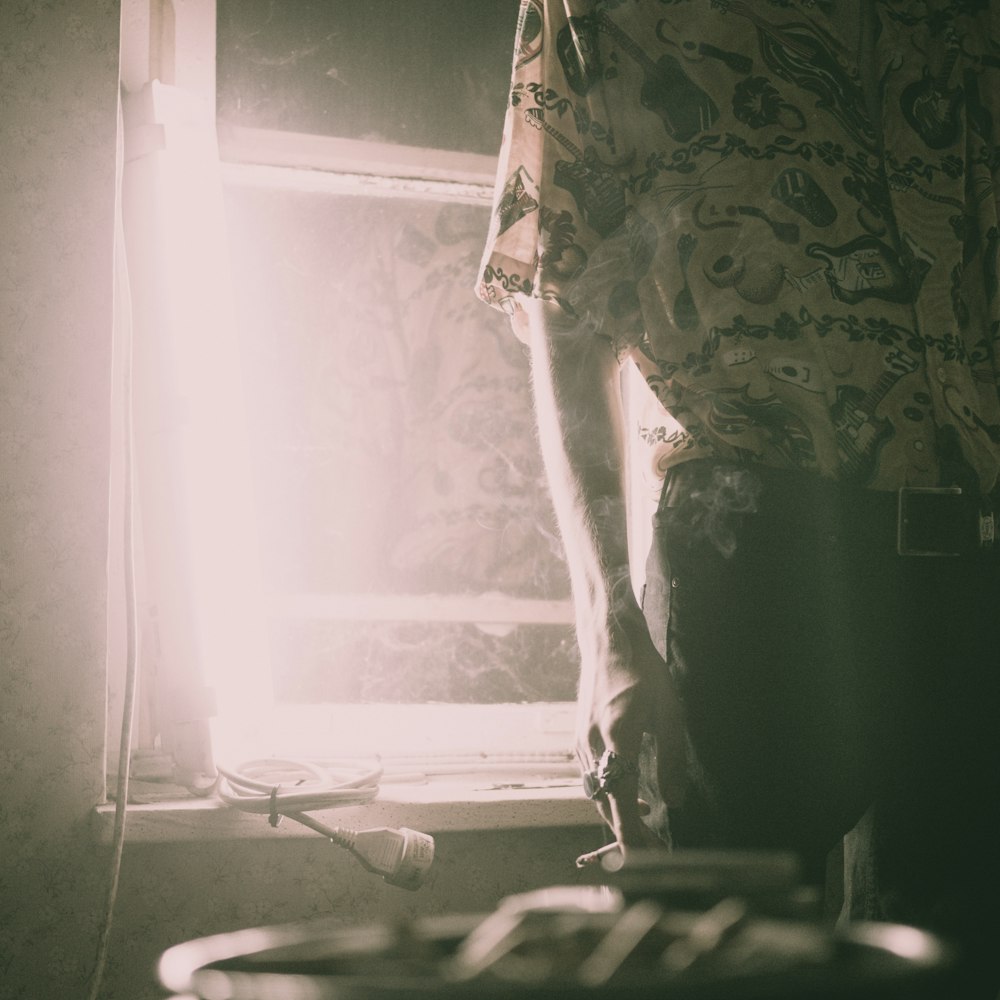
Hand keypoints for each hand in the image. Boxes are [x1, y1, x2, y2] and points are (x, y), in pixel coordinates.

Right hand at [577, 608, 687, 854]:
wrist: (609, 641)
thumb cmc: (644, 672)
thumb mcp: (670, 712)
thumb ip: (672, 759)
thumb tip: (675, 801)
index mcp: (617, 738)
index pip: (621, 801)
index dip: (632, 835)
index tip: (647, 858)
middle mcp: (592, 744)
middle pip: (605, 803)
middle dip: (628, 832)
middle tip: (657, 848)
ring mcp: (581, 741)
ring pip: (595, 792)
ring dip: (617, 812)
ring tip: (648, 823)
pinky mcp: (579, 736)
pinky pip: (591, 776)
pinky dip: (608, 792)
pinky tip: (632, 792)